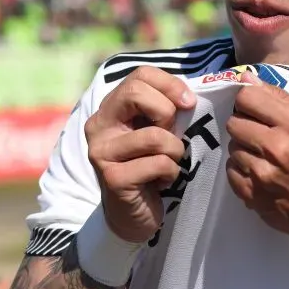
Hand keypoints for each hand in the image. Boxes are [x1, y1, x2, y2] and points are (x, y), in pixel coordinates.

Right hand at [84, 66, 195, 242]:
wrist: (133, 214)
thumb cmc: (149, 166)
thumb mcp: (155, 130)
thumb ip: (164, 108)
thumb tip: (189, 96)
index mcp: (110, 108)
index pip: (139, 75)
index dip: (170, 84)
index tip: (189, 103)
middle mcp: (98, 126)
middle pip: (135, 92)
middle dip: (167, 112)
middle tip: (172, 133)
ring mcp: (102, 152)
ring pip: (155, 136)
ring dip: (175, 151)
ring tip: (168, 163)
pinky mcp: (113, 178)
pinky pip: (159, 163)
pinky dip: (170, 172)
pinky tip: (161, 181)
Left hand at [225, 72, 288, 240]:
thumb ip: (281, 98)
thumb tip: (247, 79)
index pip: (247, 98)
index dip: (249, 100)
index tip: (256, 109)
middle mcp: (275, 147)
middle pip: (234, 122)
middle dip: (245, 124)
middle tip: (259, 133)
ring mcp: (261, 173)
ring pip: (232, 147)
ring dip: (244, 148)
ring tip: (263, 155)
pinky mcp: (251, 194)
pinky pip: (231, 171)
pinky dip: (242, 169)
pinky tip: (259, 171)